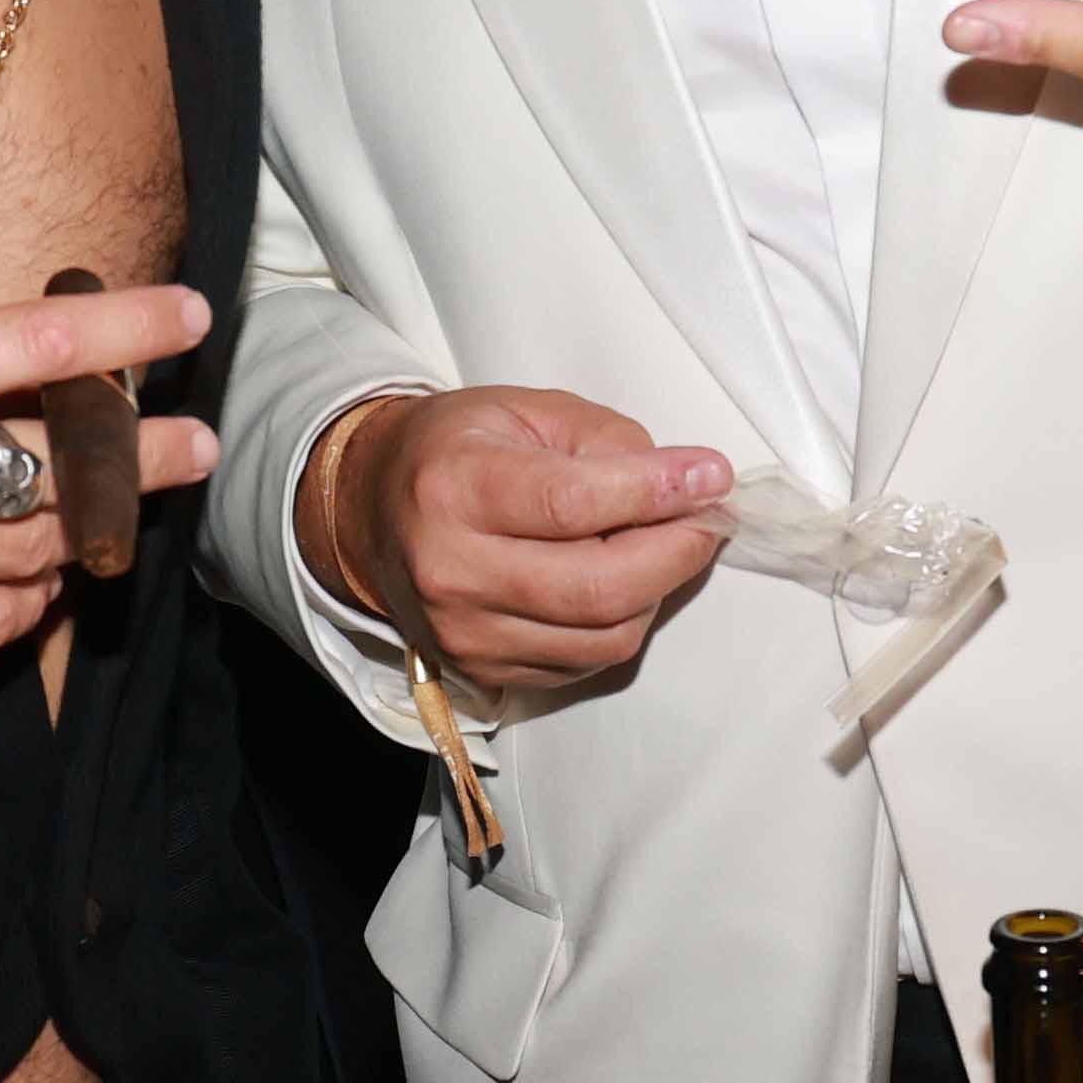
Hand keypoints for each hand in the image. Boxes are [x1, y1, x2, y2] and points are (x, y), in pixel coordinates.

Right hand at [0, 284, 212, 675]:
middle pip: (68, 461)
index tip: (187, 320)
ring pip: (41, 546)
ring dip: (90, 526)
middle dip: (144, 452)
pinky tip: (40, 574)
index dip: (128, 330)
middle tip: (189, 445)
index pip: (37, 345)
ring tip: (115, 508)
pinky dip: (31, 599)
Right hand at [299, 385, 728, 701]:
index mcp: (454, 488)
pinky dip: (623, 623)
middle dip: (676, 552)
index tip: (711, 475)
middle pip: (596, 588)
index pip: (572, 502)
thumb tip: (687, 484)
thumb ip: (607, 441)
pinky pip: (586, 663)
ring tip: (664, 544)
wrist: (371, 510)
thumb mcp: (525, 411)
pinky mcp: (483, 671)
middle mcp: (452, 570)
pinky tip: (624, 580)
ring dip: (657, 591)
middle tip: (709, 518)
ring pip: (604, 637)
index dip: (655, 492)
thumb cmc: (457, 450)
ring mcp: (465, 633)